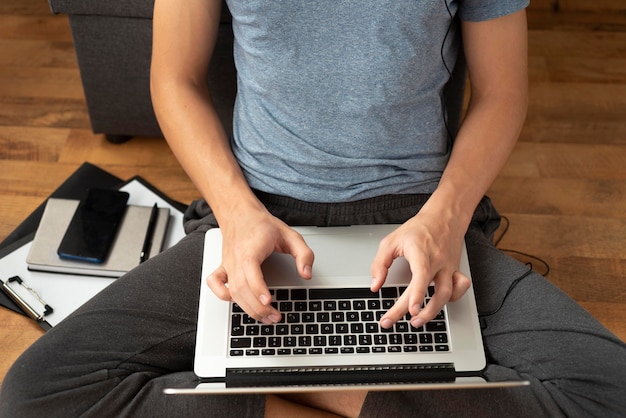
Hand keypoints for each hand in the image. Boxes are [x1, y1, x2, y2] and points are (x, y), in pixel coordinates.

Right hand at [206, 209, 313, 323]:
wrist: (239, 212)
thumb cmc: (262, 224)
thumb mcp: (290, 235)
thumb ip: (303, 254)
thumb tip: (306, 274)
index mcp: (251, 249)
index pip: (250, 272)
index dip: (258, 289)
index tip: (268, 301)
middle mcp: (236, 259)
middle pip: (241, 288)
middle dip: (258, 307)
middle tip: (275, 316)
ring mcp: (228, 264)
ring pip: (232, 292)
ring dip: (247, 308)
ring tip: (265, 317)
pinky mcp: (223, 267)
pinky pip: (215, 284)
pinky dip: (223, 296)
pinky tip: (238, 302)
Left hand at [370, 207, 470, 328]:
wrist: (444, 217)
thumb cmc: (418, 229)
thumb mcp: (391, 241)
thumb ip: (380, 264)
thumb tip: (375, 285)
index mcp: (422, 252)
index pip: (423, 275)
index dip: (418, 294)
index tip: (411, 310)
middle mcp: (438, 261)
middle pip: (434, 291)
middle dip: (417, 312)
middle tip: (393, 321)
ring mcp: (449, 267)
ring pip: (448, 295)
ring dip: (433, 311)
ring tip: (416, 321)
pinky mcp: (455, 271)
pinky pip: (459, 289)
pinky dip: (451, 299)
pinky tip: (438, 303)